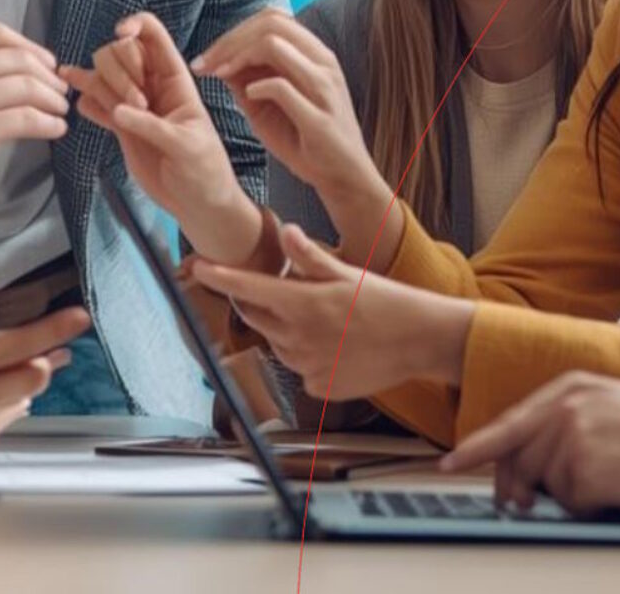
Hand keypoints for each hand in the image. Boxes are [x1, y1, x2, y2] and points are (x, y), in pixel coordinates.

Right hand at [0, 17, 69, 279]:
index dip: (28, 44)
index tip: (46, 63)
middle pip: (15, 58)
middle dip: (47, 74)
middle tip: (61, 90)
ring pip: (25, 86)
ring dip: (52, 98)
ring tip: (60, 110)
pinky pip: (26, 118)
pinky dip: (49, 122)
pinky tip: (57, 129)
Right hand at [60, 12, 259, 261]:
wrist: (197, 204)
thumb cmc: (205, 171)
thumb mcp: (186, 146)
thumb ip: (152, 126)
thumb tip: (118, 110)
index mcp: (175, 79)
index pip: (152, 35)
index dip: (135, 25)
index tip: (122, 34)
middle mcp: (151, 85)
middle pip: (119, 51)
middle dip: (118, 70)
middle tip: (135, 105)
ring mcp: (132, 104)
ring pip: (102, 74)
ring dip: (100, 85)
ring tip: (116, 115)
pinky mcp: (119, 126)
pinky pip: (94, 102)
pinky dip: (84, 99)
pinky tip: (82, 104)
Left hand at [187, 222, 468, 400]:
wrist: (421, 340)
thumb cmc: (388, 302)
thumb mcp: (348, 273)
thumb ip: (310, 258)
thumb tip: (286, 232)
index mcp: (302, 303)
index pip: (246, 288)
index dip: (219, 276)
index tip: (198, 268)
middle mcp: (297, 337)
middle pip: (256, 317)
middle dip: (259, 303)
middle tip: (288, 293)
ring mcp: (306, 365)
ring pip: (277, 344)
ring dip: (286, 331)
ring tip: (325, 322)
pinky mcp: (318, 386)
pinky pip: (299, 370)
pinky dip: (308, 358)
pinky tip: (336, 347)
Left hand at [190, 11, 392, 243]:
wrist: (343, 177)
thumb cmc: (305, 140)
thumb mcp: (268, 105)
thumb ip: (247, 80)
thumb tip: (216, 60)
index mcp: (313, 54)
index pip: (271, 19)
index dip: (234, 31)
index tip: (207, 56)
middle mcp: (322, 62)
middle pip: (269, 23)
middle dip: (229, 40)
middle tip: (204, 64)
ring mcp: (324, 86)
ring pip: (274, 44)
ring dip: (237, 56)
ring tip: (218, 75)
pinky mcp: (320, 116)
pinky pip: (282, 86)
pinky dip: (257, 87)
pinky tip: (245, 97)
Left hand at [441, 372, 619, 515]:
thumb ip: (577, 415)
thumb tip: (545, 446)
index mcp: (570, 389)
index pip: (509, 423)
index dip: (477, 447)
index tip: (451, 463)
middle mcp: (563, 410)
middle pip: (517, 461)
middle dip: (519, 489)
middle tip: (530, 503)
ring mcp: (571, 440)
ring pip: (545, 486)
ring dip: (571, 496)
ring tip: (613, 482)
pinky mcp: (584, 472)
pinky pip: (570, 505)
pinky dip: (592, 509)